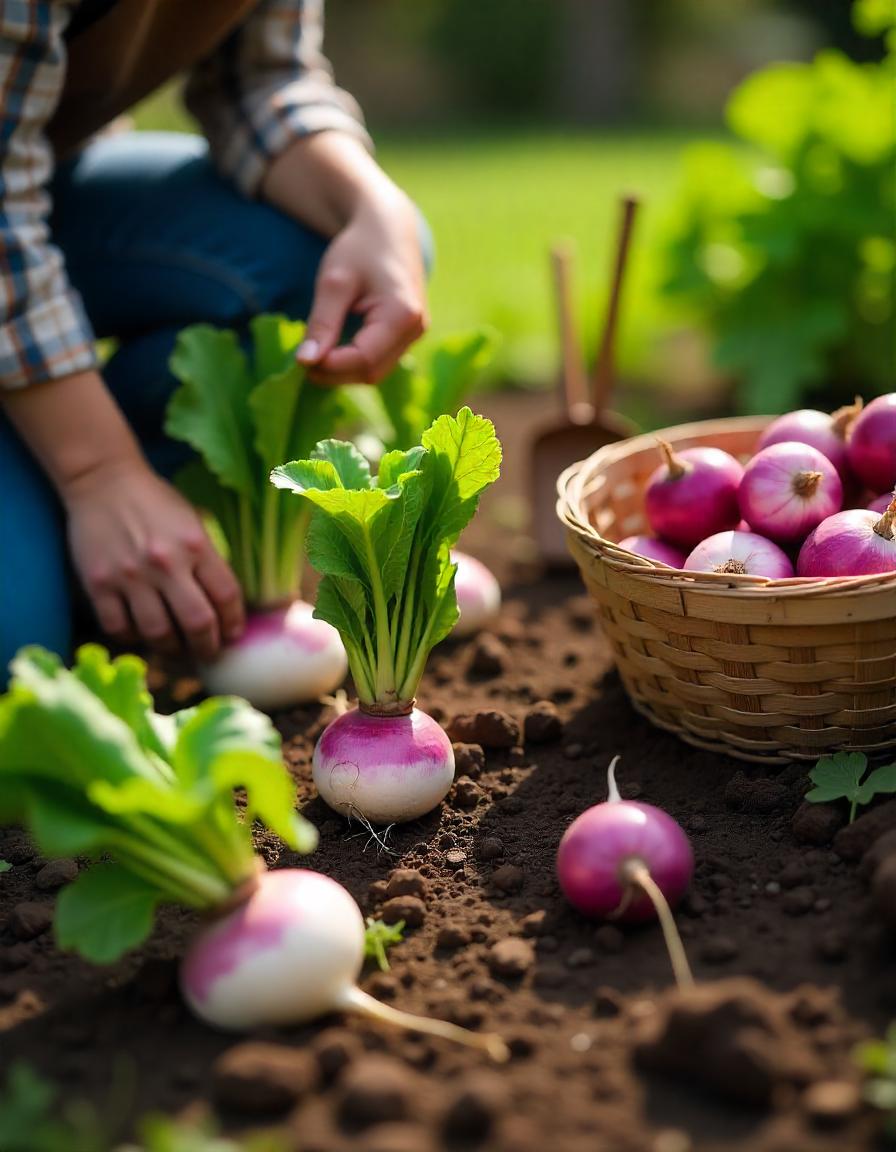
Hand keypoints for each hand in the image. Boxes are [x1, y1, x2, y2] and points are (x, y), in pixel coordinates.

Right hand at [63, 460, 243, 660]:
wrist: (102, 480)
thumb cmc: (155, 502)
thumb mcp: (193, 522)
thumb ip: (208, 559)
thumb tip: (226, 604)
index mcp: (196, 544)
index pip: (227, 596)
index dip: (234, 623)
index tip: (233, 634)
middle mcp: (165, 562)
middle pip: (198, 623)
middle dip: (208, 646)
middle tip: (209, 653)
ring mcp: (130, 575)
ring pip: (158, 633)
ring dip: (171, 649)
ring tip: (176, 648)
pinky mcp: (98, 583)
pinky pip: (119, 628)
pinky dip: (132, 638)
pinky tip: (141, 634)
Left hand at [296, 191, 427, 385]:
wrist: (387, 230)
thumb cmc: (359, 249)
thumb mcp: (334, 282)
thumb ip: (321, 323)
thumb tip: (305, 362)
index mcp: (403, 314)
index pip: (364, 359)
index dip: (331, 366)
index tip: (300, 361)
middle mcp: (416, 330)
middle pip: (371, 371)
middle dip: (335, 372)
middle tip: (302, 361)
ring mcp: (414, 335)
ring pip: (375, 371)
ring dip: (343, 370)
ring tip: (315, 353)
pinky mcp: (407, 337)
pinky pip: (378, 361)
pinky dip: (352, 362)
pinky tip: (333, 349)